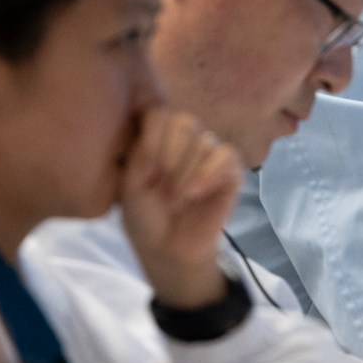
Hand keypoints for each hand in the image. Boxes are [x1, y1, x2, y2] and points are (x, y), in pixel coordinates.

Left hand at [118, 107, 244, 309]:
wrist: (167, 250)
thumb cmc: (145, 218)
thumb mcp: (131, 183)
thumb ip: (141, 151)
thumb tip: (159, 122)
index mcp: (159, 139)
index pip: (158, 113)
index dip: (152, 138)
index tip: (146, 170)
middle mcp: (186, 142)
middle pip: (183, 121)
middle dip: (170, 156)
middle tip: (161, 185)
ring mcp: (209, 155)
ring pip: (203, 142)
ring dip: (186, 174)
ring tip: (177, 200)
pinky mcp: (231, 171)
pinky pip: (226, 154)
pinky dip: (208, 173)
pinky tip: (196, 194)